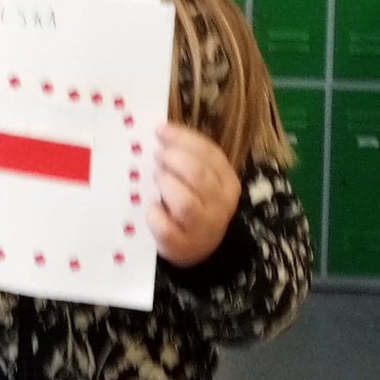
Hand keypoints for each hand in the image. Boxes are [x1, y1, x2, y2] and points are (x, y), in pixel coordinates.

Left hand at [147, 123, 241, 267]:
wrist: (201, 248)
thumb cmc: (198, 203)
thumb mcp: (203, 179)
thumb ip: (189, 157)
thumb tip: (161, 132)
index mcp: (228, 182)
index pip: (210, 153)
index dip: (183, 138)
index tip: (160, 130)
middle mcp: (220, 205)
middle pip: (198, 175)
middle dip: (174, 160)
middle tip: (158, 156)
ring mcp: (203, 228)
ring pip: (184, 203)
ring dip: (166, 185)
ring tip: (157, 178)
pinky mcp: (183, 246)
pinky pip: (166, 228)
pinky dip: (154, 214)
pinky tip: (151, 206)